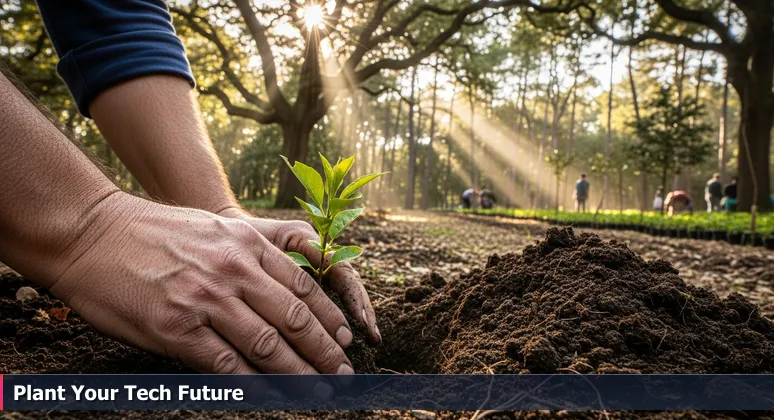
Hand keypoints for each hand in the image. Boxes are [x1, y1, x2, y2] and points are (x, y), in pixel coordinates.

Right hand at [50, 193, 355, 383]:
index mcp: (246, 244)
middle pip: (294, 319)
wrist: (92, 232)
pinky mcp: (175, 328)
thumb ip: (251, 253)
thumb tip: (285, 287)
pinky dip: (251, 387)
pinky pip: (224, 365)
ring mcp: (205, 300)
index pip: (303, 287)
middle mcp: (233, 271)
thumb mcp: (214, 228)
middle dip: (325, 352)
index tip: (346, 341)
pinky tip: (269, 399)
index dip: (330, 318)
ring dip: (299, 375)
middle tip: (343, 375)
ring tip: (318, 392)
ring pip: (267, 345)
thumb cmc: (154, 231)